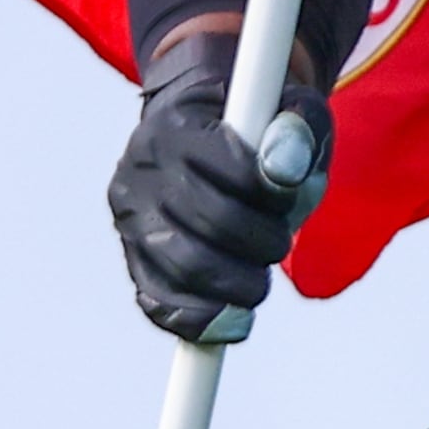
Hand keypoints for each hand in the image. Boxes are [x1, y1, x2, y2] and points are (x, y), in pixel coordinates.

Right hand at [108, 29, 329, 343]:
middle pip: (209, 222)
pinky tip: (237, 318)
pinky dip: (203, 319)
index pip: (231, 169)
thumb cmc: (255, 123)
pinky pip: (161, 304)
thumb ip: (297, 129)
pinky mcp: (134, 259)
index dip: (272, 194)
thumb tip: (284, 172)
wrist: (201, 133)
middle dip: (261, 243)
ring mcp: (130, 218)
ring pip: (185, 269)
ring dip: (240, 285)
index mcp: (175, 123)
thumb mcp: (286, 108)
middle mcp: (140, 169)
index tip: (289, 196)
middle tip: (280, 243)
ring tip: (260, 278)